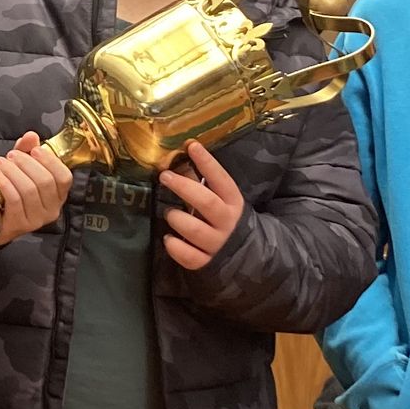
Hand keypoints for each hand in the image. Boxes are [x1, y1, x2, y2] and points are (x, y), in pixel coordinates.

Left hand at [0, 132, 72, 248]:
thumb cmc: (13, 190)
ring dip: (12, 171)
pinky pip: (14, 200)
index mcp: (58, 195)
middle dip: (26, 163)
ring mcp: (36, 219)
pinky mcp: (19, 225)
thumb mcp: (22, 167)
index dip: (50, 161)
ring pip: (28, 190)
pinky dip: (4, 183)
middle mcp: (52, 209)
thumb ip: (28, 150)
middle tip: (10, 155)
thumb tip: (31, 135)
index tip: (34, 150)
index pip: (64, 177)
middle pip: (44, 181)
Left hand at [158, 141, 244, 269]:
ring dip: (176, 218)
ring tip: (169, 212)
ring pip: (194, 230)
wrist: (244, 253)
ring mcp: (217, 243)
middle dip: (183, 187)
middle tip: (165, 176)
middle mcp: (226, 222)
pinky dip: (175, 247)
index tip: (191, 146)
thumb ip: (200, 181)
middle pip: (206, 202)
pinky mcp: (206, 262)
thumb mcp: (219, 199)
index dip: (207, 162)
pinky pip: (188, 256)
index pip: (221, 179)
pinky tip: (168, 239)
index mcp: (232, 201)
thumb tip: (176, 158)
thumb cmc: (223, 218)